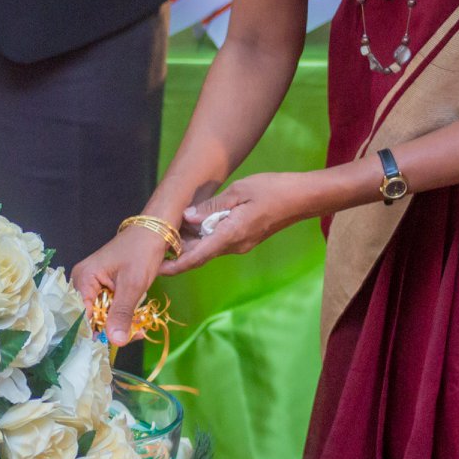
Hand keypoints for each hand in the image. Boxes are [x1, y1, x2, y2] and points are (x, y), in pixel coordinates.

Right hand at [69, 224, 170, 345]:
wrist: (155, 231)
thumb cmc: (142, 252)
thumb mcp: (133, 285)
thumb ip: (122, 313)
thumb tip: (115, 342)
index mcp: (84, 278)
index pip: (82, 315)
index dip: (97, 332)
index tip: (117, 342)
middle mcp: (83, 282)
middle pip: (91, 316)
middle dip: (112, 329)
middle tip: (135, 334)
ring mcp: (93, 284)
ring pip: (101, 314)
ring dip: (120, 323)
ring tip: (139, 328)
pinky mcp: (104, 286)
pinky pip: (108, 307)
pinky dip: (122, 314)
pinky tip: (136, 320)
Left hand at [163, 172, 309, 274]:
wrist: (302, 198)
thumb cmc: (273, 189)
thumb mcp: (239, 191)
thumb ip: (212, 206)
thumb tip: (187, 217)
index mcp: (231, 234)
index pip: (197, 257)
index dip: (175, 265)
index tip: (157, 268)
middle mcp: (235, 245)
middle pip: (200, 254)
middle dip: (178, 250)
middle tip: (156, 240)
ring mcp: (241, 244)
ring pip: (208, 248)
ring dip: (190, 242)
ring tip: (170, 229)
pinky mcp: (245, 239)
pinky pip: (219, 242)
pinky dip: (203, 236)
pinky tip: (194, 223)